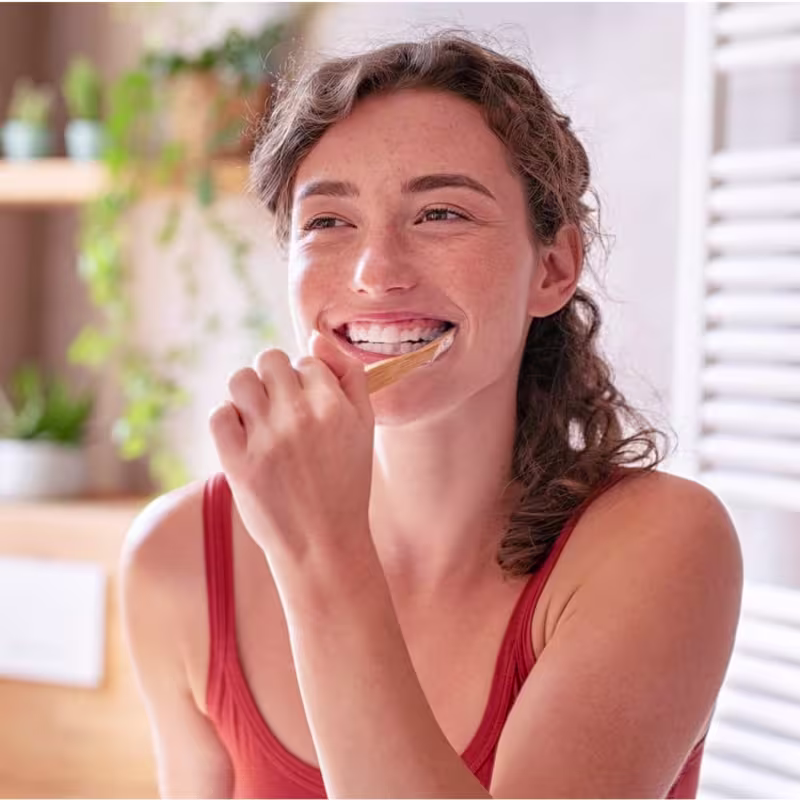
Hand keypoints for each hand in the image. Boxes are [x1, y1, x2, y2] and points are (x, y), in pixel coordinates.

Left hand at [209, 332, 374, 567]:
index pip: (307, 360)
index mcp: (334, 405)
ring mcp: (266, 439)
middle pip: (269, 359)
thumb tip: (315, 336)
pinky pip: (218, 414)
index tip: (308, 407)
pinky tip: (243, 437)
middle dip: (274, 378)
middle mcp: (299, 416)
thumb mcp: (365, 427)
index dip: (305, 380)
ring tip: (259, 418)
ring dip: (247, 393)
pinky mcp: (237, 462)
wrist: (324, 544)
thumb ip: (349, 376)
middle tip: (281, 409)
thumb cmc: (346, 483)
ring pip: (240, 380)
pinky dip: (227, 419)